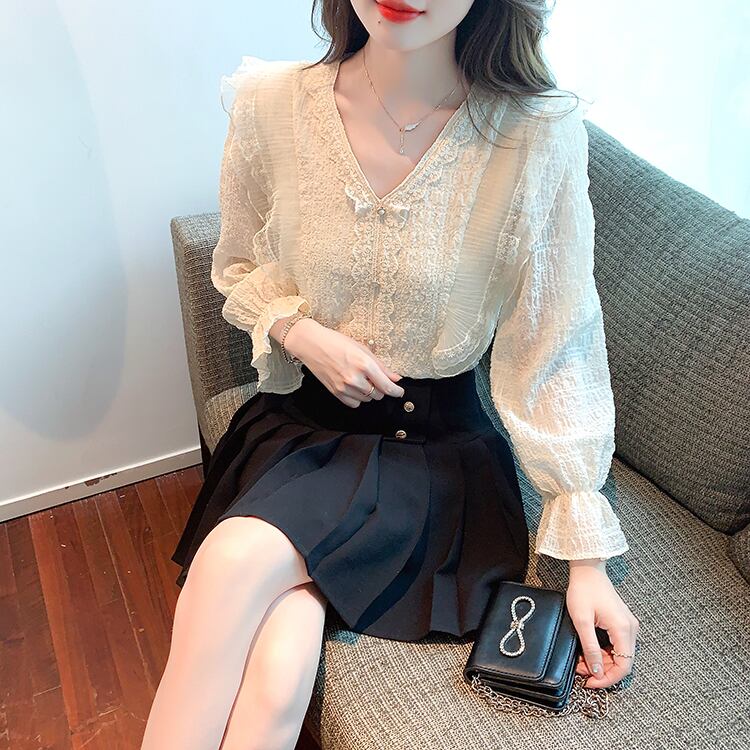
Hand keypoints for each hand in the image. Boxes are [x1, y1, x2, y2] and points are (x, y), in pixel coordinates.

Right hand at [279, 318, 403, 406]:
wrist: (311, 344)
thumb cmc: (336, 342)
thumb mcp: (363, 349)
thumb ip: (381, 366)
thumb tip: (395, 378)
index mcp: (364, 364)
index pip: (387, 386)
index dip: (396, 391)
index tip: (399, 391)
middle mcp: (355, 378)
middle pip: (378, 395)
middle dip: (381, 388)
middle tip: (375, 378)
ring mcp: (344, 387)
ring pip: (367, 399)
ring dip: (369, 392)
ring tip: (361, 379)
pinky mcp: (335, 392)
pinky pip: (354, 403)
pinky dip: (358, 397)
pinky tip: (354, 386)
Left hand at [566, 559, 639, 688]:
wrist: (588, 571)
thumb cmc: (584, 590)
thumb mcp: (582, 621)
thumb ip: (590, 647)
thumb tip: (597, 671)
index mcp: (623, 629)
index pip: (624, 666)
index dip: (608, 679)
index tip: (590, 682)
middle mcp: (631, 629)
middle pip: (623, 662)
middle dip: (602, 670)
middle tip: (581, 670)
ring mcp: (628, 626)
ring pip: (619, 655)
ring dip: (602, 661)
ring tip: (582, 660)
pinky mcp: (622, 623)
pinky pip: (617, 646)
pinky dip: (604, 652)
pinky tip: (589, 651)